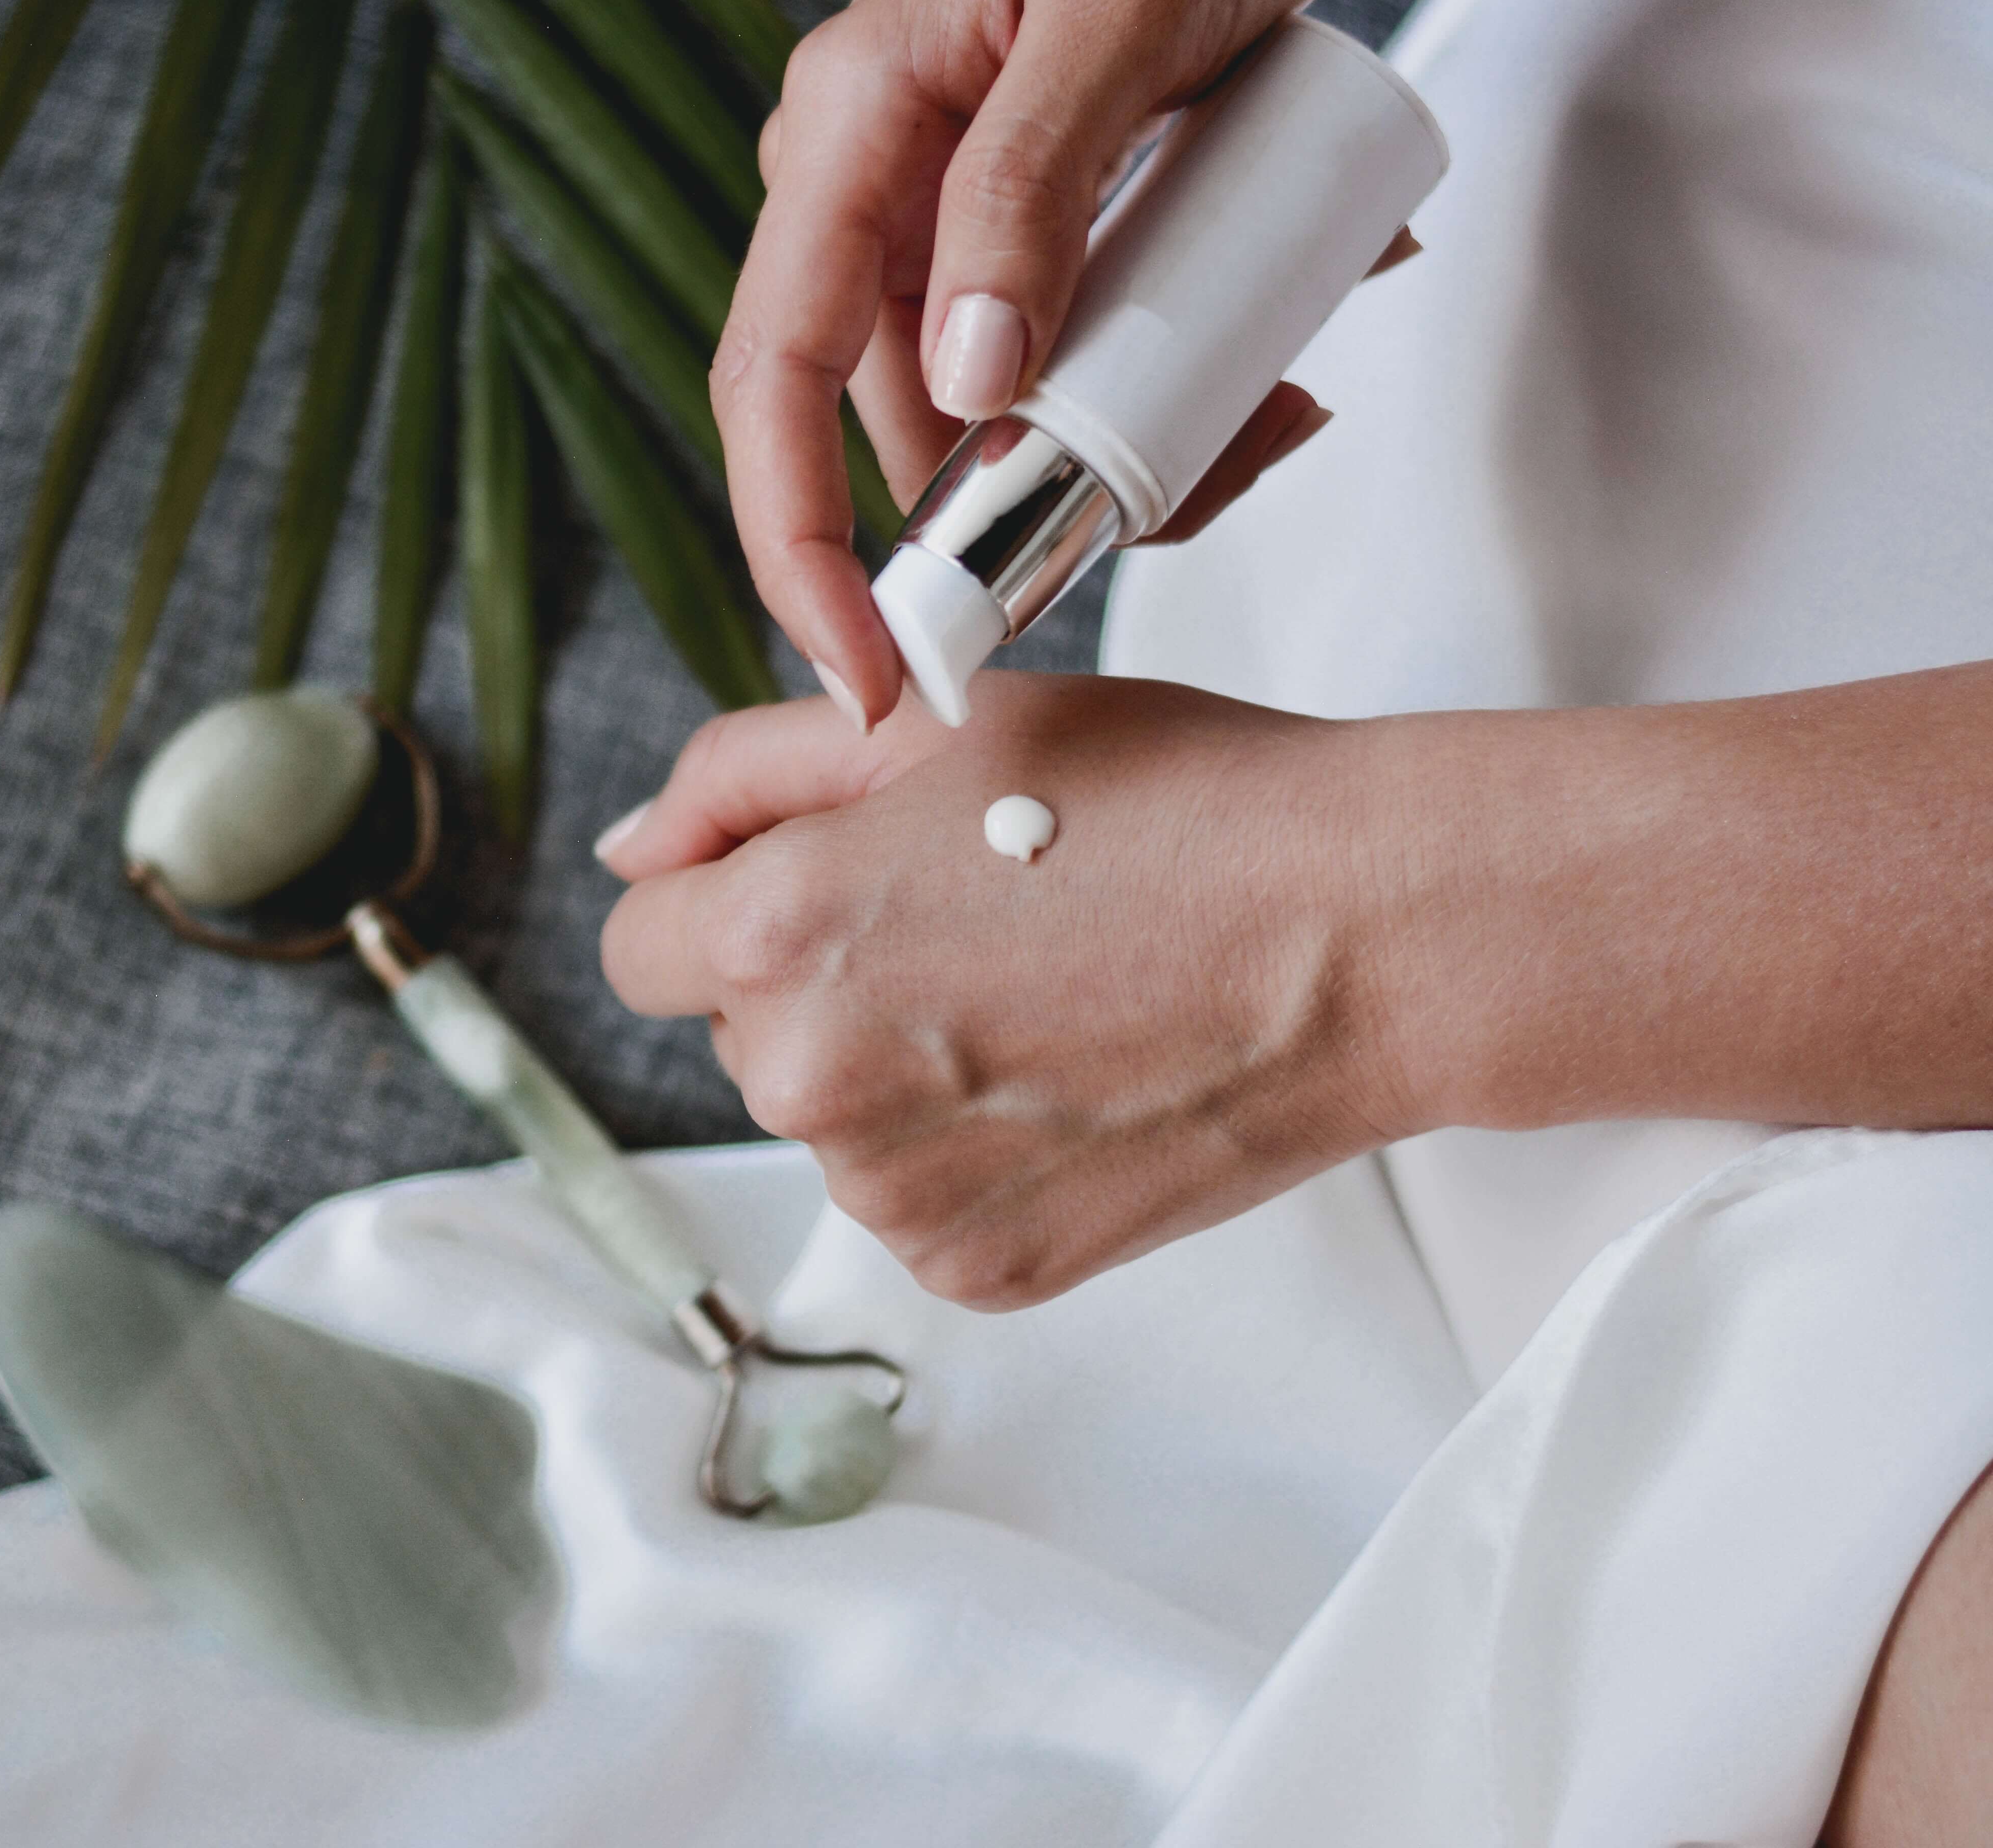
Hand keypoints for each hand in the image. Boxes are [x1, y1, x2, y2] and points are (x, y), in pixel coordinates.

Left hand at [594, 675, 1416, 1309]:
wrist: (1361, 934)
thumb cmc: (1171, 802)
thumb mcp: (932, 724)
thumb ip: (740, 776)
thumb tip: (631, 853)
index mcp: (775, 937)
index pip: (644, 941)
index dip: (726, 893)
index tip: (829, 876)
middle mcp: (807, 1085)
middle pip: (740, 1031)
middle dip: (824, 974)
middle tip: (986, 917)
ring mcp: (895, 1195)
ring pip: (834, 1119)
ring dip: (901, 1063)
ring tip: (1054, 991)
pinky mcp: (978, 1267)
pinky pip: (921, 1196)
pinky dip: (976, 1146)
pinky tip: (1078, 1073)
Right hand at [715, 0, 1378, 725]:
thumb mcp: (1120, 21)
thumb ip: (1031, 190)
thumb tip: (972, 388)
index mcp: (848, 130)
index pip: (771, 378)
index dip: (795, 543)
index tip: (866, 668)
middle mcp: (863, 187)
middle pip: (886, 422)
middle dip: (1008, 513)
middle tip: (1162, 521)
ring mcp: (934, 217)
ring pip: (987, 411)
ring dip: (1115, 453)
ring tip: (1270, 408)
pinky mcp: (1015, 233)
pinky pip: (1054, 362)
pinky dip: (1149, 397)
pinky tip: (1263, 369)